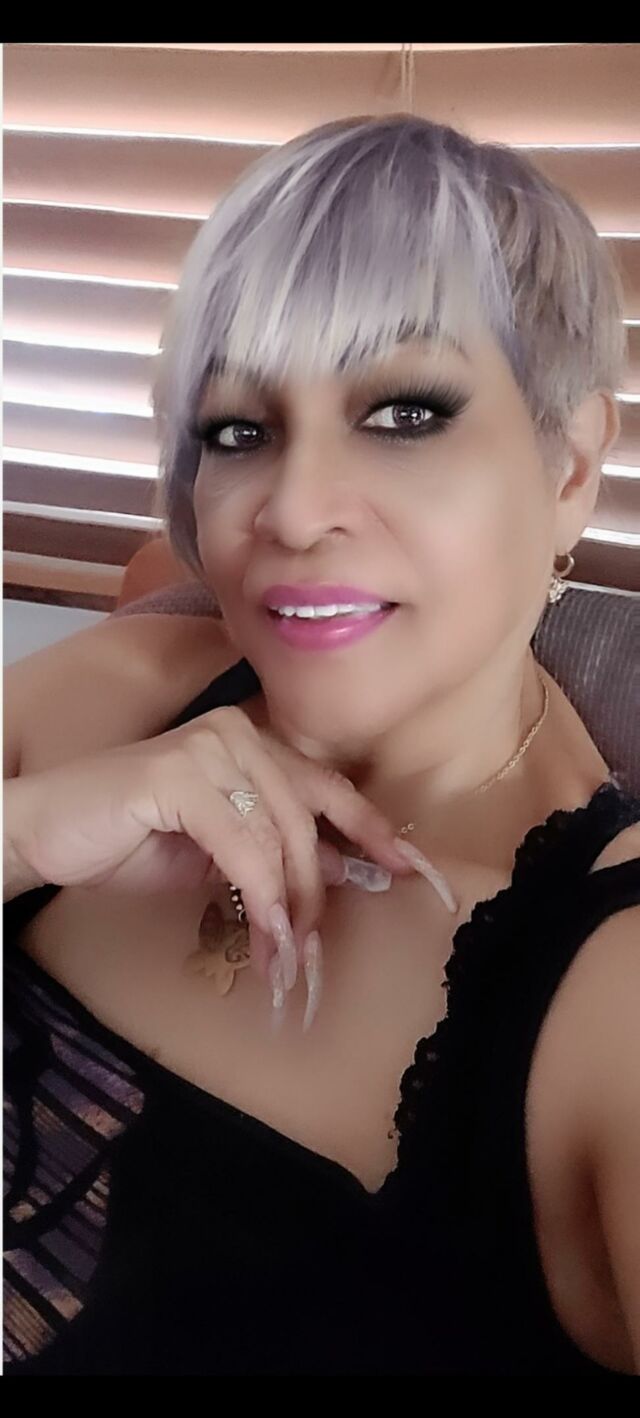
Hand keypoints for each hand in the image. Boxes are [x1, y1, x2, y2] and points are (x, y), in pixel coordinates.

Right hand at [5, 705, 416, 1023]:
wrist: (46, 833)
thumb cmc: (125, 841)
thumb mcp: (216, 854)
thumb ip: (272, 853)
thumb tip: (337, 872)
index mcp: (251, 742)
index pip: (328, 788)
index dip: (374, 831)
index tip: (412, 872)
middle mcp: (237, 733)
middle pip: (309, 818)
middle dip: (320, 891)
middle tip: (312, 951)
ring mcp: (210, 748)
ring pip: (281, 835)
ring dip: (291, 906)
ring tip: (285, 957)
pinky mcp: (180, 773)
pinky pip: (243, 847)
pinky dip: (261, 897)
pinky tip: (265, 937)